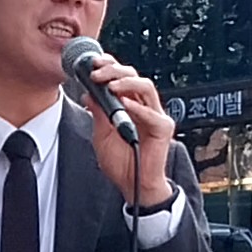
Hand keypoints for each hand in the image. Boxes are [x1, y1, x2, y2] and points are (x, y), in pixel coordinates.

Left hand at [76, 54, 177, 210]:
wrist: (134, 187)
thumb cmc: (122, 163)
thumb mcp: (101, 135)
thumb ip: (98, 114)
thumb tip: (88, 94)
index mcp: (129, 104)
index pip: (122, 77)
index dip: (109, 66)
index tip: (92, 64)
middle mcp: (143, 106)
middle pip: (133, 76)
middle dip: (114, 70)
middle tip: (97, 72)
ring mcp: (155, 116)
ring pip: (146, 87)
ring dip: (126, 82)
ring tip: (110, 85)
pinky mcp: (163, 129)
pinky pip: (152, 114)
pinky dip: (137, 108)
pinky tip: (125, 104)